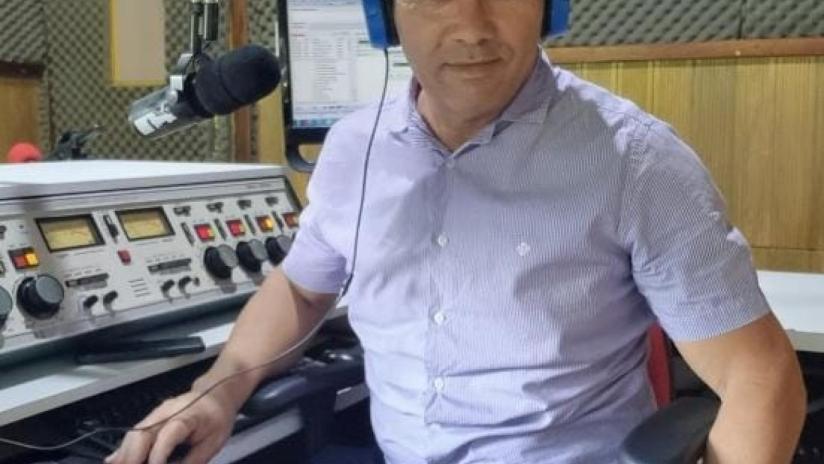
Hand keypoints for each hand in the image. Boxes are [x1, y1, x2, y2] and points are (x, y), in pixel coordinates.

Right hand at [105, 390, 235, 463]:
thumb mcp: (214, 443)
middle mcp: (169, 411)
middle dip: (134, 455)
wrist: (215, 397)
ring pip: (135, 432)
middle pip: (145, 431)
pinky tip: (114, 460)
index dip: (160, 451)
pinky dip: (124, 448)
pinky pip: (134, 433)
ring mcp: (157, 413)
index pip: (171, 431)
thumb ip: (194, 460)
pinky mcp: (151, 419)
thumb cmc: (216, 419)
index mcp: (190, 415)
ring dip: (125, 454)